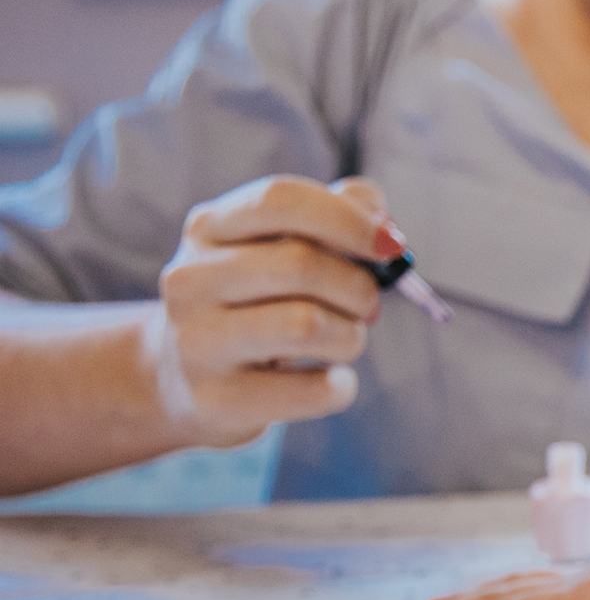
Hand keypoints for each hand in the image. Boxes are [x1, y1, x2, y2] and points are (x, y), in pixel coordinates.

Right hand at [150, 174, 395, 446]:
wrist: (186, 381)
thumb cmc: (257, 302)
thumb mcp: (282, 249)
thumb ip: (337, 218)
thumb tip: (384, 228)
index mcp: (210, 228)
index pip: (280, 200)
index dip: (348, 219)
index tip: (393, 246)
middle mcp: (191, 279)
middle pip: (301, 264)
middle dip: (359, 288)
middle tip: (369, 307)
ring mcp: (195, 342)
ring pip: (307, 326)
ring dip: (351, 336)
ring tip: (343, 341)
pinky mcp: (214, 399)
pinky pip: (312, 390)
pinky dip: (341, 386)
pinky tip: (332, 381)